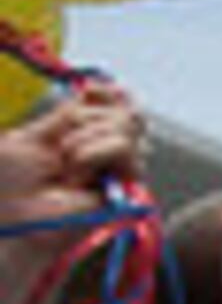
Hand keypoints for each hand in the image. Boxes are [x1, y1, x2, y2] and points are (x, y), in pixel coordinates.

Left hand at [0, 83, 143, 217]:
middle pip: (123, 114)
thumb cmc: (9, 181)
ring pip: (125, 129)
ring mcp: (118, 172)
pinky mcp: (127, 188)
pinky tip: (78, 172)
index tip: (91, 91)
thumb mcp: (33, 134)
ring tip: (67, 165)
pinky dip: (96, 151)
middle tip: (63, 148)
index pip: (112, 108)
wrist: (10, 214)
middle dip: (89, 119)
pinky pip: (124, 148)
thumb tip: (95, 89)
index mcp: (80, 139)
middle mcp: (103, 154)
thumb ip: (67, 114)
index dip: (107, 95)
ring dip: (86, 140)